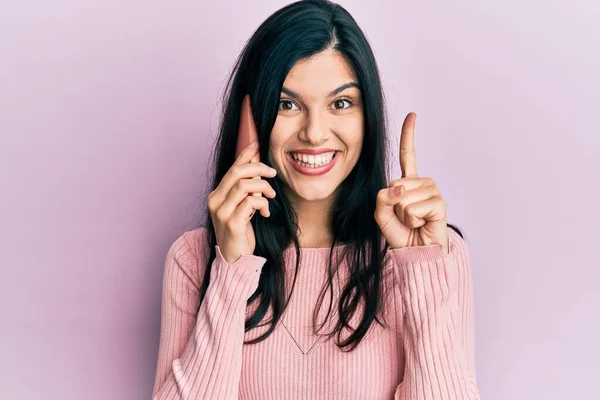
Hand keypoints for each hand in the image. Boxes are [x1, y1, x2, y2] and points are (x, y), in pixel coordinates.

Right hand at [207, 141, 276, 262]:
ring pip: (245, 185)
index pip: (232, 168)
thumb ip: (247, 190)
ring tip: (270, 198)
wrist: (235, 259)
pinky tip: (265, 212)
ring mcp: (222, 212)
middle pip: (237, 172)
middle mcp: (215, 201)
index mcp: (217, 195)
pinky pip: (250, 202)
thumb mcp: (243, 208)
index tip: (257, 144)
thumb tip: (259, 168)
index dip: (245, 154)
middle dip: (258, 168)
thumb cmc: (241, 233)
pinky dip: (262, 203)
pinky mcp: (232, 223)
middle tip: (273, 174)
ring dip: (263, 188)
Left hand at [374, 112, 448, 254]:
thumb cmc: (402, 234)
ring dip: (403, 214)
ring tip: (414, 222)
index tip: (413, 115)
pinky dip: (412, 219)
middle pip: (395, 183)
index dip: (409, 135)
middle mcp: (423, 184)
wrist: (416, 253)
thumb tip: (397, 189)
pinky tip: (421, 224)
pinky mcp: (439, 203)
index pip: (409, 155)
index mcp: (409, 183)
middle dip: (393, 205)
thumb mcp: (382, 215)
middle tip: (405, 218)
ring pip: (403, 196)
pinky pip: (413, 206)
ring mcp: (433, 191)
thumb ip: (382, 198)